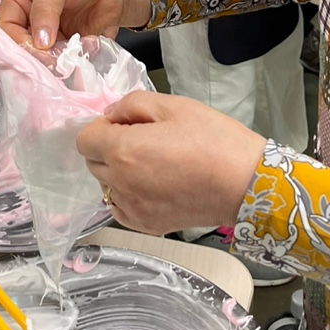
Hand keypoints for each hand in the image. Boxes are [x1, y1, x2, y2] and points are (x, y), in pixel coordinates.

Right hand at [0, 0, 150, 50]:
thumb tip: (38, 42)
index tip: (37, 50)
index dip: (16, 41)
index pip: (5, 27)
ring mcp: (48, 34)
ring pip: (42, 59)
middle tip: (58, 55)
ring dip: (60, 57)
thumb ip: (45, 7)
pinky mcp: (67, 46)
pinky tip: (90, 43)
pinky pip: (64, 61)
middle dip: (38, 54)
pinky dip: (76, 58)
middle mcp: (28, 17)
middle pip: (20, 47)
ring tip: (79, 44)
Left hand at [77, 92, 266, 234]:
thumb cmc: (213, 140)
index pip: (84, 139)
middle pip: (92, 163)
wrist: (244, 184)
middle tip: (142, 139)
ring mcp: (132, 208)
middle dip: (108, 148)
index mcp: (123, 150)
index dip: (101, 127)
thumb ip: (132, 104)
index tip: (123, 124)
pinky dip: (127, 196)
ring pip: (106, 186)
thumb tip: (110, 115)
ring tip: (151, 163)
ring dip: (117, 172)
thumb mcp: (173, 106)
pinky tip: (152, 185)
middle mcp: (120, 182)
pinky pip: (120, 208)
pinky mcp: (146, 225)